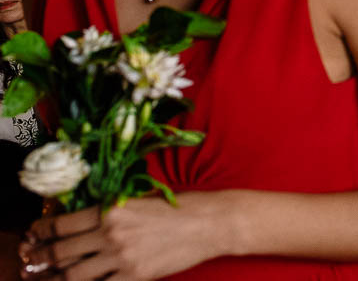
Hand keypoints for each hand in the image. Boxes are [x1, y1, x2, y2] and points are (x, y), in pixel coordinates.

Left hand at [18, 194, 226, 280]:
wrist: (211, 222)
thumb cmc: (180, 206)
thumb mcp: (140, 198)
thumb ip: (111, 208)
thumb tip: (82, 220)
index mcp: (111, 208)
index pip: (62, 223)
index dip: (42, 231)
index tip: (34, 235)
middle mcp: (112, 232)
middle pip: (62, 251)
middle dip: (41, 258)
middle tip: (32, 261)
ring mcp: (123, 256)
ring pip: (74, 275)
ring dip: (56, 277)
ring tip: (48, 278)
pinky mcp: (136, 275)